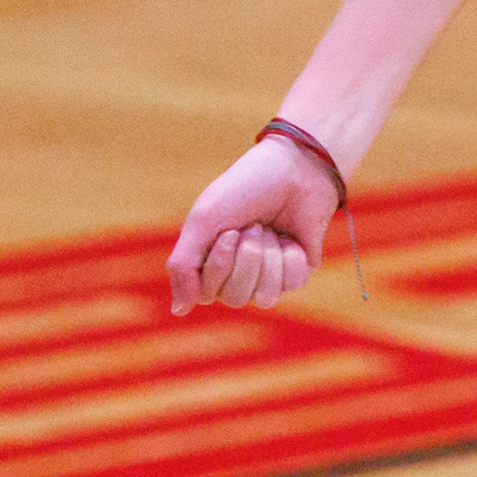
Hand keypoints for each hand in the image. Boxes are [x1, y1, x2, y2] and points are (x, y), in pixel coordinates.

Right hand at [166, 134, 338, 315]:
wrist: (296, 165)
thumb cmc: (246, 187)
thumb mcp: (204, 220)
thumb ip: (183, 266)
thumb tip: (178, 311)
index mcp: (209, 261)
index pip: (206, 293)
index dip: (220, 263)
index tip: (230, 230)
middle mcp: (236, 273)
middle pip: (235, 298)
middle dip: (247, 258)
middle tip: (254, 226)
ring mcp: (268, 273)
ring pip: (264, 297)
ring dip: (269, 257)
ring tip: (271, 230)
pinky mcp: (297, 268)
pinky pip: (292, 283)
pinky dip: (292, 257)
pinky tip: (292, 237)